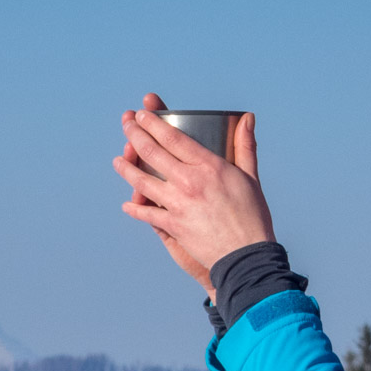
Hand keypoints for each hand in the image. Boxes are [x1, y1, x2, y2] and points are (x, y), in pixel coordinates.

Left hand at [114, 93, 273, 300]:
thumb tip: (247, 117)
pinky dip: (135, 208)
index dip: (153, 122)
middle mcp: (189, 181)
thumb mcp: (250, 177)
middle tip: (126, 125)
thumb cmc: (252, 216)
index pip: (172, 137)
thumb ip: (245, 146)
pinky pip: (147, 214)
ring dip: (126, 168)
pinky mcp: (173, 226)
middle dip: (135, 135)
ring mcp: (178, 204)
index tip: (142, 114)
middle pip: (152, 153)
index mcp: (208, 166)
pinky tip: (127, 204)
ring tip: (117, 160)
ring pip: (142, 181)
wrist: (246, 256)